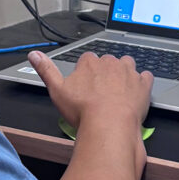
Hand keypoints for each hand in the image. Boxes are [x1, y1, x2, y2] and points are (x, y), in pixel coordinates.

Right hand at [28, 50, 152, 129]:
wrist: (109, 125)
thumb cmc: (83, 110)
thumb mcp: (56, 90)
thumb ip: (45, 70)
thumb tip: (33, 54)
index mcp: (90, 62)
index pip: (87, 59)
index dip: (86, 72)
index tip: (85, 84)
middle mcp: (110, 62)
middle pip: (107, 62)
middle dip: (105, 72)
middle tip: (101, 91)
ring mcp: (128, 72)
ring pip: (127, 64)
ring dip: (124, 73)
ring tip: (119, 90)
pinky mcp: (143, 83)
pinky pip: (145, 76)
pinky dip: (142, 82)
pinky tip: (137, 91)